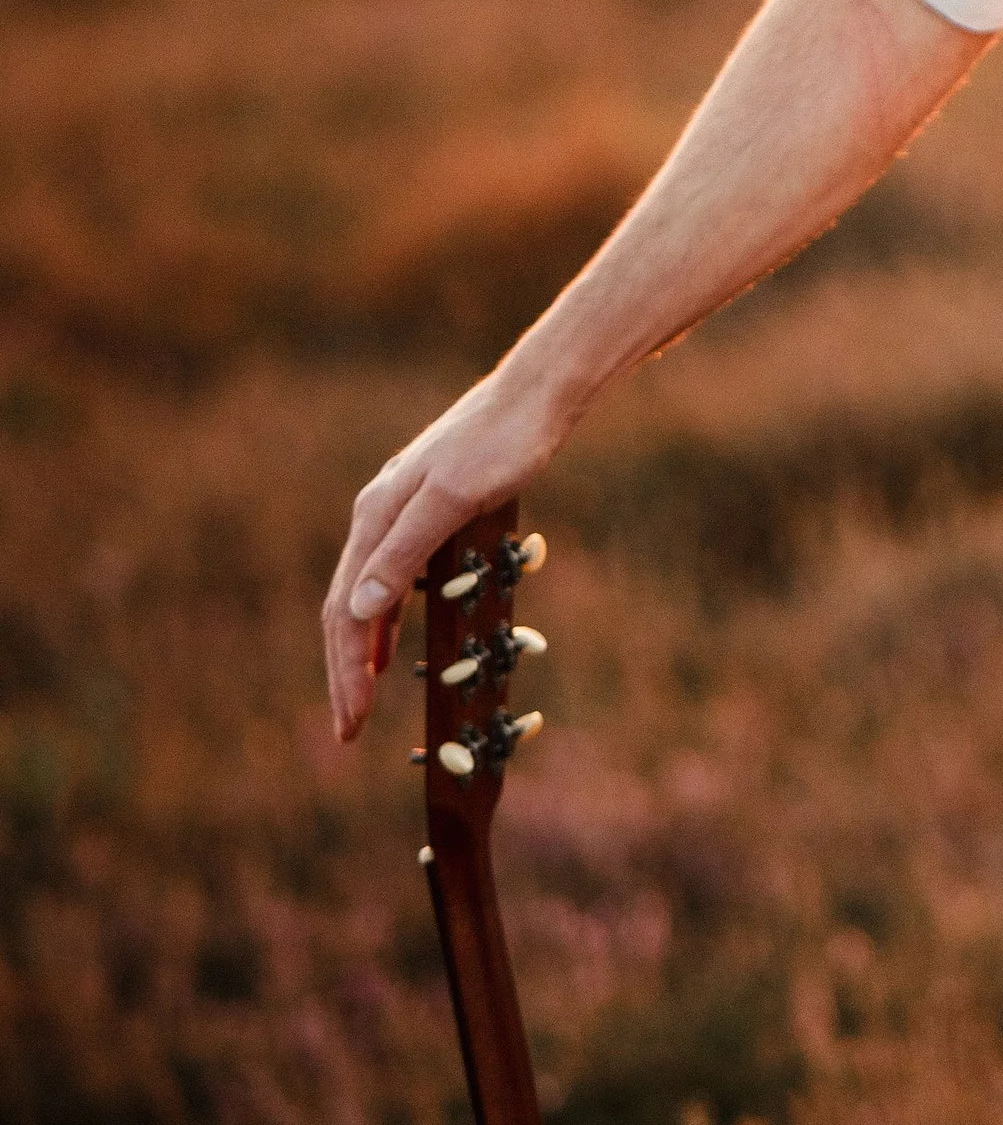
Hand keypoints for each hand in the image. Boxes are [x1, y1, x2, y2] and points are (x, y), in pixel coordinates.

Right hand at [321, 367, 570, 744]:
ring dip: (363, 649)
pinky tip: (394, 640)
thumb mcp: (453, 502)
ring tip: (361, 697)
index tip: (350, 724)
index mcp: (376, 517)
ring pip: (368, 594)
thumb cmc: (501, 445)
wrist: (535, 396)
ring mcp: (401, 512)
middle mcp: (378, 516)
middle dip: (346, 672)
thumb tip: (357, 612)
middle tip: (348, 728)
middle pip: (348, 608)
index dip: (345, 673)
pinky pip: (395, 578)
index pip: (346, 613)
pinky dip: (388, 617)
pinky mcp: (429, 510)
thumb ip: (404, 553)